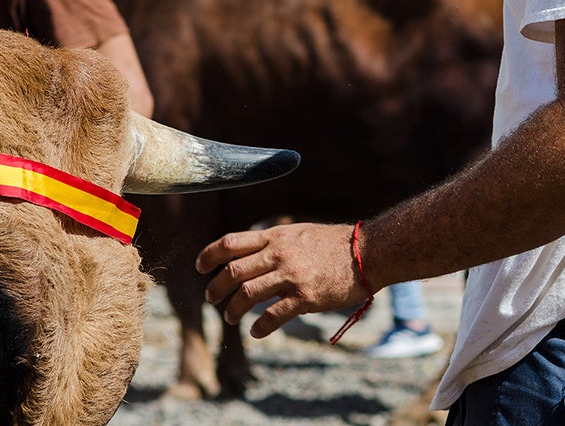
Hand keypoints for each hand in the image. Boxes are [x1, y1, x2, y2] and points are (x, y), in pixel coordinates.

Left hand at [196, 222, 369, 338]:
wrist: (366, 253)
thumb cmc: (333, 243)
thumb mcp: (297, 232)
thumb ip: (273, 242)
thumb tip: (249, 254)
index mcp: (274, 236)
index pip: (230, 242)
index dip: (209, 255)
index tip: (199, 267)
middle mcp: (278, 254)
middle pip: (233, 272)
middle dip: (216, 288)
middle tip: (211, 299)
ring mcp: (291, 276)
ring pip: (247, 295)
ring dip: (233, 309)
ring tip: (230, 317)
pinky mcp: (305, 298)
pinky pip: (273, 316)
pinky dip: (260, 326)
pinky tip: (256, 332)